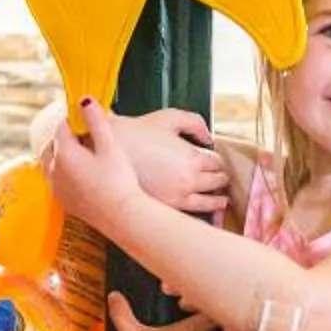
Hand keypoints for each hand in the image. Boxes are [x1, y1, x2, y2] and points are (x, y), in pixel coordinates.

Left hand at [50, 99, 150, 228]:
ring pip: (51, 164)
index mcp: (64, 153)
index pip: (62, 127)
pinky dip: (64, 173)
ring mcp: (57, 188)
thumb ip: (96, 121)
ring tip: (82, 154)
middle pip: (52, 146)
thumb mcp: (110, 146)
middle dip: (64, 138)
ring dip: (61, 156)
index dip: (74, 120)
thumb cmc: (119, 181)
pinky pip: (57, 181)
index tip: (85, 118)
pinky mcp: (64, 202)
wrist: (123, 217)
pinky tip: (82, 175)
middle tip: (83, 135)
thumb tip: (85, 100)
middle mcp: (54, 171)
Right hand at [109, 107, 227, 215]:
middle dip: (221, 179)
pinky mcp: (164, 207)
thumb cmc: (136, 132)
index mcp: (192, 158)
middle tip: (222, 178)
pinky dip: (199, 210)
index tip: (218, 162)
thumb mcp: (168, 117)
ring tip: (221, 201)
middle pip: (217, 182)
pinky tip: (200, 208)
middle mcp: (188, 180)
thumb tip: (208, 137)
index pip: (218, 163)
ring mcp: (177, 197)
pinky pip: (191, 213)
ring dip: (217, 201)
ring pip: (209, 203)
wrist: (107, 151)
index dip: (219, 161)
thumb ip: (195, 122)